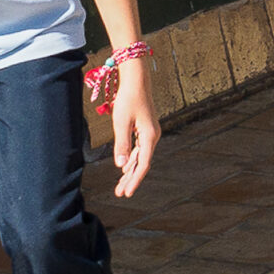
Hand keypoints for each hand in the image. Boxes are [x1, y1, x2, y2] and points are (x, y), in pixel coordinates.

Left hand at [109, 69, 160, 197]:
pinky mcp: (145, 128)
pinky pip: (138, 149)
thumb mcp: (121, 122)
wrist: (137, 80)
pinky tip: (124, 167)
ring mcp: (149, 132)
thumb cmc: (128, 98)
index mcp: (149, 136)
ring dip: (130, 170)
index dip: (134, 180)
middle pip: (141, 163)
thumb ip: (121, 144)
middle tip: (120, 194)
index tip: (126, 193)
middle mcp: (152, 136)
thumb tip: (120, 166)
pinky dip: (131, 159)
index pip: (142, 164)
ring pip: (140, 157)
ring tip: (120, 185)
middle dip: (130, 179)